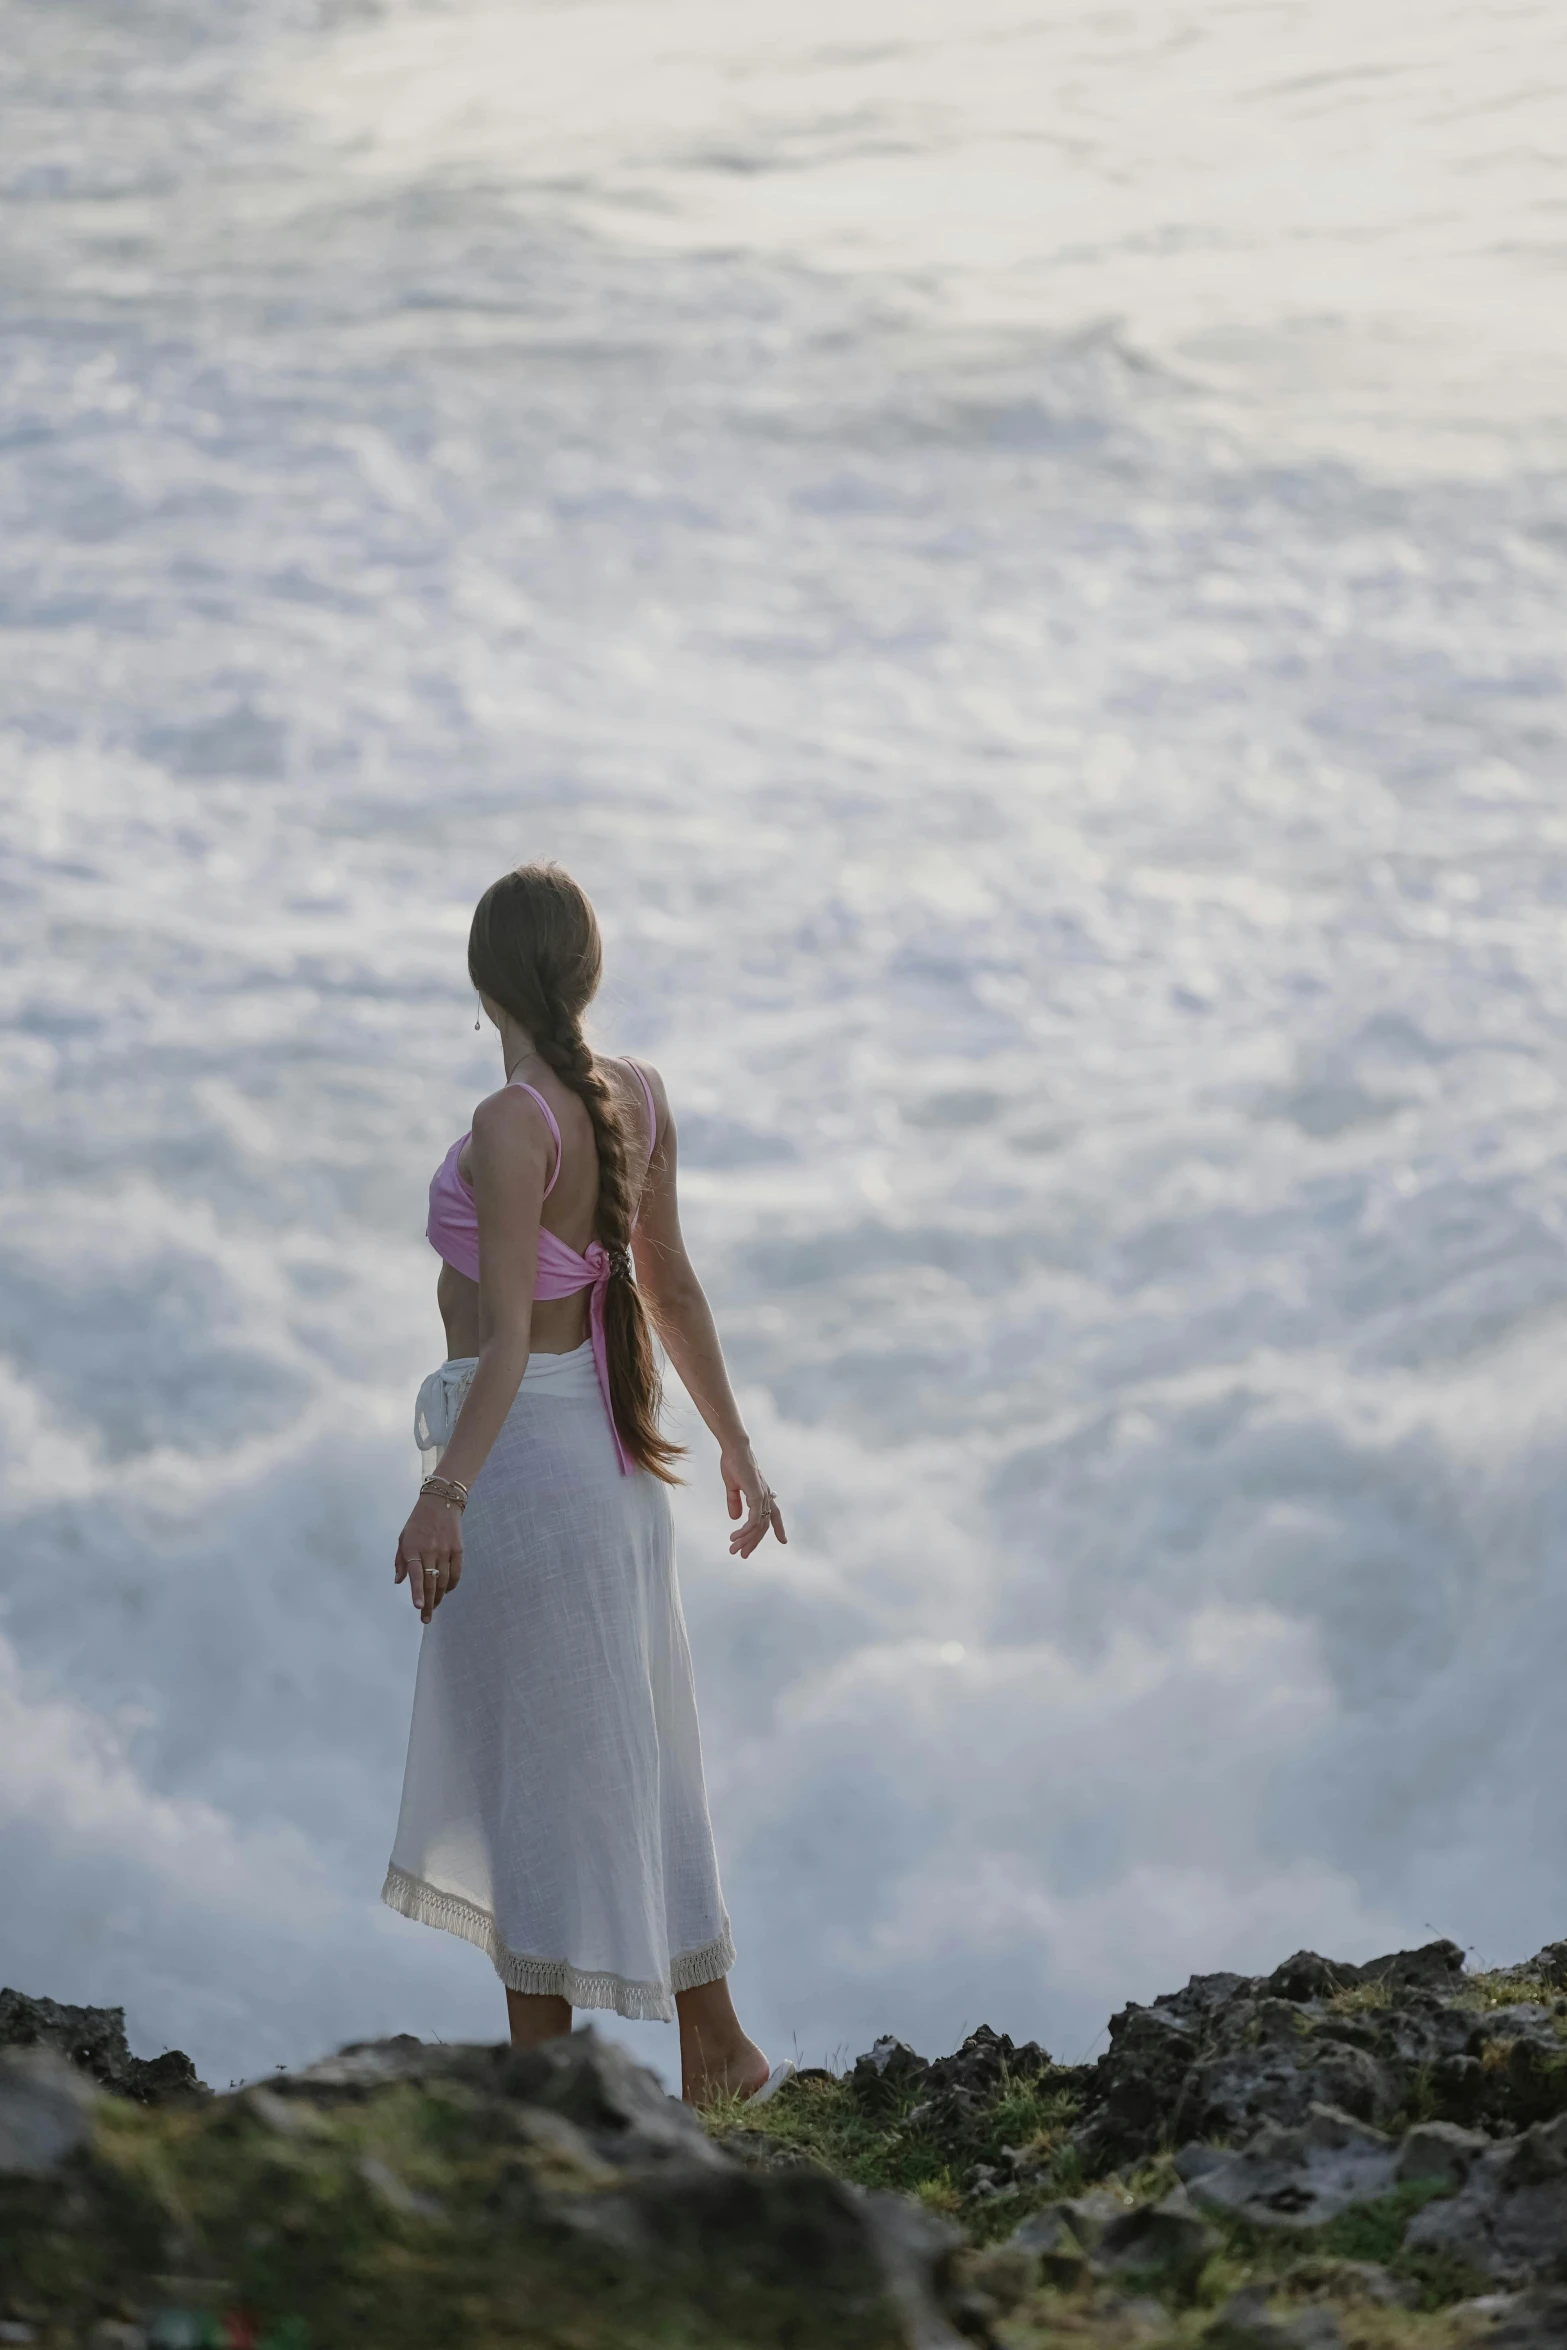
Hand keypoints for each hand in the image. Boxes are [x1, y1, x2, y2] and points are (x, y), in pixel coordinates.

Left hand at [395, 1496, 463, 1622]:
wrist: (441, 1502)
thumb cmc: (417, 1522)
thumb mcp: (403, 1538)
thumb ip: (400, 1560)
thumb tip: (399, 1581)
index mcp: (413, 1548)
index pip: (416, 1574)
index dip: (418, 1591)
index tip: (419, 1606)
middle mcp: (430, 1551)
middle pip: (431, 1582)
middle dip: (429, 1603)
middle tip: (426, 1618)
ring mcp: (446, 1550)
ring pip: (444, 1580)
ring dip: (439, 1597)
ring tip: (434, 1607)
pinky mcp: (458, 1549)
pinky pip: (456, 1573)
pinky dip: (451, 1585)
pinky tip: (446, 1591)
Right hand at [721, 1443, 786, 1559]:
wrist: (734, 1449)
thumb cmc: (734, 1464)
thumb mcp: (732, 1487)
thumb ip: (734, 1502)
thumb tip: (734, 1518)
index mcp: (762, 1495)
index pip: (775, 1515)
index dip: (779, 1528)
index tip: (783, 1541)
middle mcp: (765, 1497)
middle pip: (764, 1526)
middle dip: (754, 1542)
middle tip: (743, 1555)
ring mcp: (762, 1496)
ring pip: (758, 1526)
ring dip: (746, 1540)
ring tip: (734, 1549)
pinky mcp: (756, 1495)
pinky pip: (753, 1520)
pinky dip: (745, 1530)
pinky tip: (736, 1536)